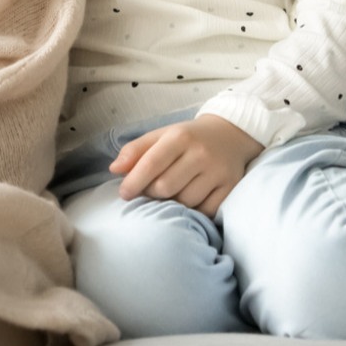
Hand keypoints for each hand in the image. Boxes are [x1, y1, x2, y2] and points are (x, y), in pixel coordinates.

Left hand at [111, 113, 264, 215]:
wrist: (230, 135)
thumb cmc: (188, 138)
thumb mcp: (161, 135)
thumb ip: (135, 150)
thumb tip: (114, 169)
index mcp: (180, 137)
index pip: (151, 164)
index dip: (133, 182)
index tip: (124, 193)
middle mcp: (201, 154)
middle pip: (165, 188)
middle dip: (152, 193)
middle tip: (150, 191)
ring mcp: (218, 172)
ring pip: (185, 202)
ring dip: (172, 203)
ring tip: (170, 194)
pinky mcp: (231, 187)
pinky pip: (205, 211)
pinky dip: (193, 211)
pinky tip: (188, 200)